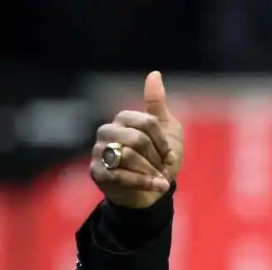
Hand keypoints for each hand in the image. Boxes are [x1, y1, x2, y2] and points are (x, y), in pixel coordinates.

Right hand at [90, 71, 183, 208]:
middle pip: (138, 140)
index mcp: (123, 119)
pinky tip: (160, 187)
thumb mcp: (166, 130)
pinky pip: (122, 176)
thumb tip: (154, 74)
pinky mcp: (97, 172)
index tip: (170, 156)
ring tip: (159, 178)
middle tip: (163, 168)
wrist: (151, 190)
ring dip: (152, 171)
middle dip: (157, 158)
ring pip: (129, 157)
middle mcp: (107, 132)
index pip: (147, 123)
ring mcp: (99, 152)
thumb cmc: (158, 158)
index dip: (163, 142)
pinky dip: (146, 183)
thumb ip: (157, 105)